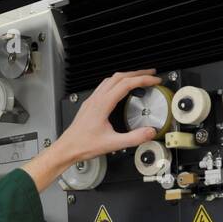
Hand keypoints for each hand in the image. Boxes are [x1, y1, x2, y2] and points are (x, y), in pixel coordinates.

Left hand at [24, 70, 161, 191]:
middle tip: (151, 74)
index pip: (126, 84)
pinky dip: (117, 83)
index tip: (154, 80)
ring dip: (126, 76)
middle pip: (119, 76)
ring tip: (138, 78)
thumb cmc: (83, 145)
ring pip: (111, 79)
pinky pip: (104, 86)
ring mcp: (92, 100)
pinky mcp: (90, 105)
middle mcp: (96, 99)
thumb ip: (133, 138)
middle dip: (137, 73)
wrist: (67, 148)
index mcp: (102, 104)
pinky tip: (121, 89)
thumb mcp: (112, 144)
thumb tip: (150, 132)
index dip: (143, 79)